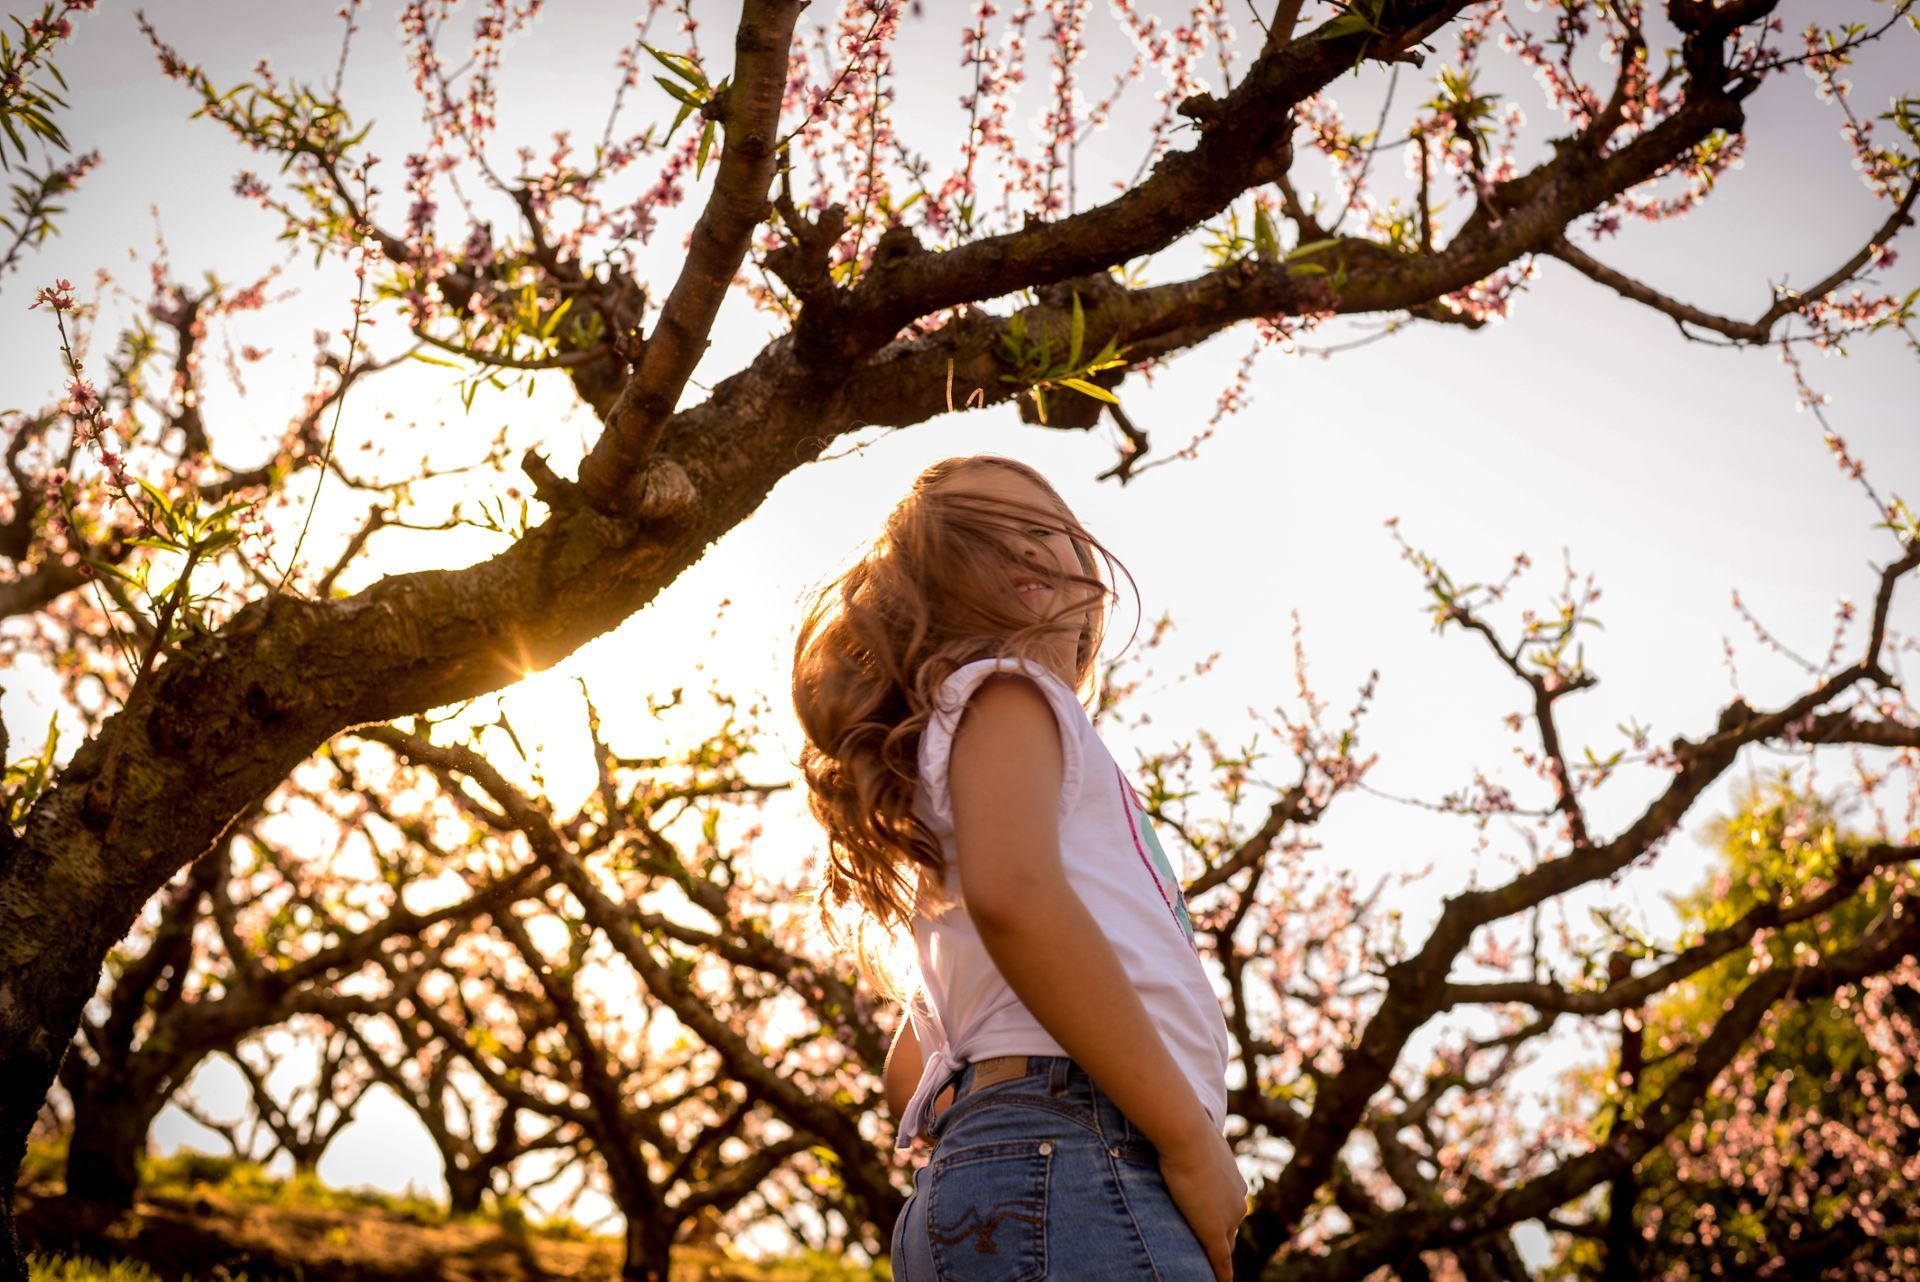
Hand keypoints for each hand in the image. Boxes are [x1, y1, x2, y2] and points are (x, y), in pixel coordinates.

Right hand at [1157, 1126, 1246, 1281]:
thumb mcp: (1195, 1139)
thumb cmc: (1187, 1132)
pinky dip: (1221, 1274)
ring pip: (1225, 1244)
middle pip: (1229, 1229)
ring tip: (1207, 1266)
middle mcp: (1238, 1202)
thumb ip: (1192, 1147)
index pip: (1228, 1208)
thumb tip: (1177, 1132)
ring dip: (1215, 1253)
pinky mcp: (1214, 1232)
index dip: (1217, 1216)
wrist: (1188, 1137)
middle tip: (1207, 1246)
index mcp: (1235, 1182)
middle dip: (1221, 1237)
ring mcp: (1228, 1218)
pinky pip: (1221, 1260)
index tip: (1208, 1219)